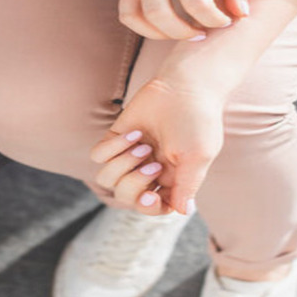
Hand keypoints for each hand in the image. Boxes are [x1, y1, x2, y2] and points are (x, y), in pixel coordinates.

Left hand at [89, 77, 225, 214]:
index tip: (150, 197)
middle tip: (152, 163)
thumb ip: (188, 186)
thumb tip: (183, 212)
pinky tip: (134, 133)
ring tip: (143, 145)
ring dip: (122, 165)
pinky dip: (113, 147)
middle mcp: (149, 171)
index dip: (148, 208)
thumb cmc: (197, 121)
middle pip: (126, 197)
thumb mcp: (198, 157)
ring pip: (107, 180)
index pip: (154, 208)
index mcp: (171, 180)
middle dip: (134, 184)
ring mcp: (131, 155)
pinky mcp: (116, 137)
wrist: (185, 85)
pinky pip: (98, 156)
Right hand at [108, 0, 251, 40]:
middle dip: (186, 33)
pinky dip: (146, 30)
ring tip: (185, 32)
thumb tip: (242, 15)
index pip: (198, 3)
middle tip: (202, 34)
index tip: (224, 21)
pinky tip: (164, 29)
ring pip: (145, 20)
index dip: (215, 20)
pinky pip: (129, 18)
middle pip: (165, 16)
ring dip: (167, 35)